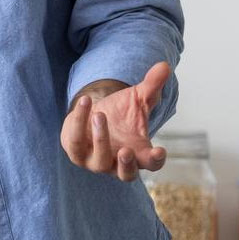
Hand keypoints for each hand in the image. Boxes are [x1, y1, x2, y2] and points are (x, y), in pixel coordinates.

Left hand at [59, 62, 170, 181]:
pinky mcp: (75, 152)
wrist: (93, 114)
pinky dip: (79, 122)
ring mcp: (96, 162)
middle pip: (126, 174)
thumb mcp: (138, 98)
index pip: (151, 164)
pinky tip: (85, 102)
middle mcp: (118, 163)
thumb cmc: (121, 113)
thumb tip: (164, 66)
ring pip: (98, 160)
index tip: (159, 151)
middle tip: (125, 149)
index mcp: (139, 154)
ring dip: (100, 138)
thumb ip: (151, 86)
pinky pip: (74, 141)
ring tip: (100, 114)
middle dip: (125, 163)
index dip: (156, 161)